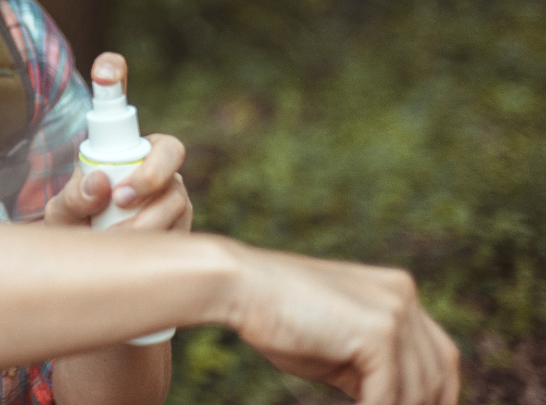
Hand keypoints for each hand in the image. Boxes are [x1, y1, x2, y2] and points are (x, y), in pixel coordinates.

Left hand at [44, 52, 193, 231]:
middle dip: (150, 174)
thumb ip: (73, 197)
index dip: (113, 76)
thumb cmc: (75, 229)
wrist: (91, 265)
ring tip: (112, 237)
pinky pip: (180, 229)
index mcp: (120, 146)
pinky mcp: (185, 225)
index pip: (120, 105)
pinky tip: (133, 249)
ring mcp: (173, 192)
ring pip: (174, 198)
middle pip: (170, 150)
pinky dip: (155, 241)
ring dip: (143, 221)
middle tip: (120, 198)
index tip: (103, 69)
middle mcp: (153, 162)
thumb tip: (99, 182)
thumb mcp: (62, 214)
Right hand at [226, 244, 460, 404]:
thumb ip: (370, 368)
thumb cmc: (278, 318)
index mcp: (399, 292)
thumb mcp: (337, 348)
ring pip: (416, 389)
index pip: (441, 356)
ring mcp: (395, 311)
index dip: (440, 395)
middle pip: (438, 374)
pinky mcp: (377, 331)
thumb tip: (393, 403)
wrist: (240, 287)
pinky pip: (388, 394)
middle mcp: (405, 295)